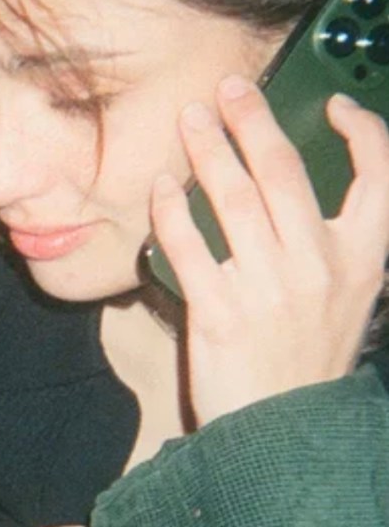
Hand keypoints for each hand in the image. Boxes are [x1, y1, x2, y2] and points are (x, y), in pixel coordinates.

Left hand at [150, 73, 388, 425]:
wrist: (285, 438)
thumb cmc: (307, 359)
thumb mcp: (342, 300)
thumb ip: (324, 244)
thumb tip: (279, 179)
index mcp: (361, 262)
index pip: (383, 181)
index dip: (365, 134)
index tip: (335, 105)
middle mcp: (320, 268)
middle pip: (285, 172)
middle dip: (254, 120)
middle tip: (228, 88)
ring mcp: (269, 290)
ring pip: (233, 198)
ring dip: (208, 150)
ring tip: (190, 119)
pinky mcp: (219, 312)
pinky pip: (188, 244)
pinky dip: (171, 209)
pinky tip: (161, 186)